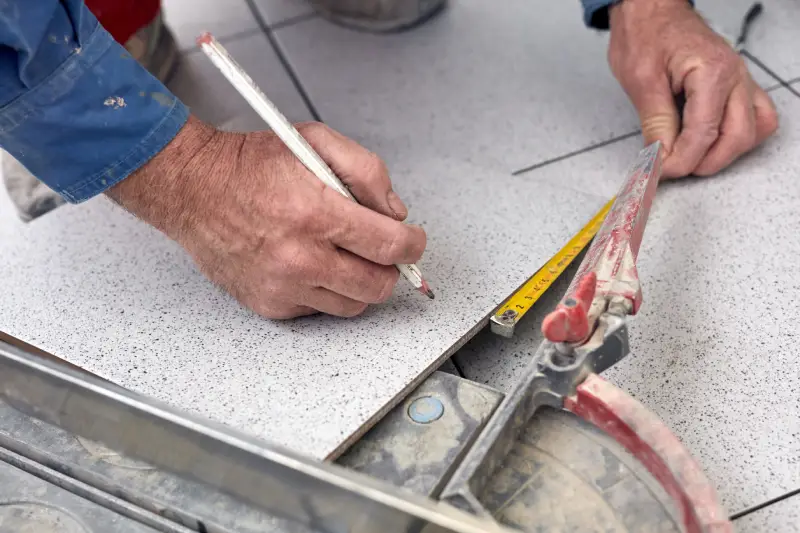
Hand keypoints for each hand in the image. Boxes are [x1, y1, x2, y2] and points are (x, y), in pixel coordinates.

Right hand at [108, 116, 425, 318]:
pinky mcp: (269, 303)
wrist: (191, 189)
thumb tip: (394, 212)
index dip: (412, 245)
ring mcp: (283, 285)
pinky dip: (326, 290)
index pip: (390, 246)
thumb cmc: (249, 165)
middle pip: (377, 285)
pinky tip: (312, 264)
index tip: (413, 242)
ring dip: (360, 282)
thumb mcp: (316, 142)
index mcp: (316, 212)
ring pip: (352, 304)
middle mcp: (300, 256)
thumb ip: (367, 171)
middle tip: (382, 252)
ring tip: (346, 256)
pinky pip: (319, 309)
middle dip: (390, 268)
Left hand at [608, 0, 777, 177]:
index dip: (681, 160)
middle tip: (674, 168)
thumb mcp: (640, 81)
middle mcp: (735, 76)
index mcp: (711, 72)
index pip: (704, 132)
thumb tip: (661, 157)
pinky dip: (738, 137)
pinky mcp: (738, 85)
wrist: (652, 11)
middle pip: (737, 137)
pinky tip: (713, 142)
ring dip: (724, 153)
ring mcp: (741, 80)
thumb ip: (655, 123)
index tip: (660, 171)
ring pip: (753, 131)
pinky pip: (756, 118)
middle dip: (704, 162)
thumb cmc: (646, 35)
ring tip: (691, 157)